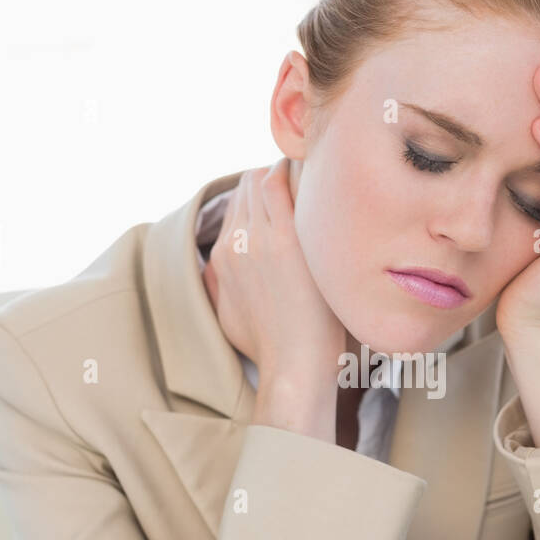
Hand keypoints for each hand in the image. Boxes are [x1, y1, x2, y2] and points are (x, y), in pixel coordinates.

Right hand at [203, 158, 346, 379]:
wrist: (292, 367)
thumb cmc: (272, 349)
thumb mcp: (229, 317)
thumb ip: (220, 287)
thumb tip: (218, 270)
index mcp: (222, 258)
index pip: (238, 203)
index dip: (264, 193)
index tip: (292, 196)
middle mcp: (234, 243)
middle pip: (248, 185)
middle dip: (277, 177)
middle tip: (310, 182)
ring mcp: (256, 239)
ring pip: (262, 178)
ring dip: (289, 172)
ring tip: (319, 178)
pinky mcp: (283, 240)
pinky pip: (280, 183)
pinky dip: (297, 172)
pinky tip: (321, 176)